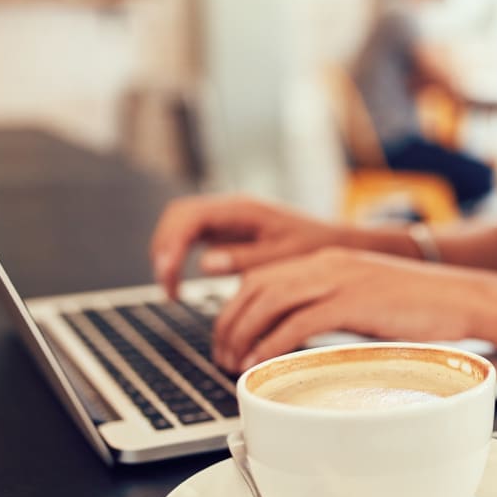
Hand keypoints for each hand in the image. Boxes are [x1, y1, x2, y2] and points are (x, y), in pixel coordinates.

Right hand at [149, 195, 343, 297]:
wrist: (333, 242)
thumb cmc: (314, 248)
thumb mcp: (284, 257)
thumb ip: (246, 259)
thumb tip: (205, 263)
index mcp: (243, 209)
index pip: (192, 216)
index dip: (172, 243)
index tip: (167, 273)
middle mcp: (230, 207)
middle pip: (178, 215)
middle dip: (163, 247)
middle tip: (165, 285)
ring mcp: (226, 217)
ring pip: (180, 224)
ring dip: (167, 253)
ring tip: (170, 290)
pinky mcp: (226, 230)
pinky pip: (191, 236)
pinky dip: (178, 257)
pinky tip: (179, 284)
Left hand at [212, 247, 482, 371]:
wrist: (463, 296)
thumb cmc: (420, 307)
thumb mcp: (366, 300)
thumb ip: (331, 310)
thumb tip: (299, 340)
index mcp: (328, 261)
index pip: (262, 277)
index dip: (233, 309)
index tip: (226, 339)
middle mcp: (328, 264)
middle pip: (256, 287)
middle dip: (228, 323)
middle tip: (221, 356)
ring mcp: (341, 280)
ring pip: (270, 301)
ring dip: (243, 334)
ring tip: (234, 364)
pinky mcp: (355, 301)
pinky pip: (299, 321)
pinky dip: (273, 342)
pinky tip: (262, 362)